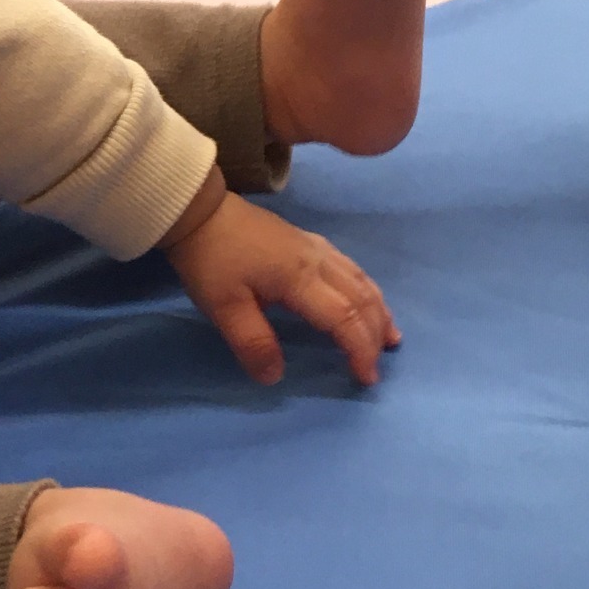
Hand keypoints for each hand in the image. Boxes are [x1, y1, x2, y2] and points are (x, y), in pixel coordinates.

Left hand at [165, 190, 397, 386]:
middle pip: (361, 299)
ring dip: (378, 310)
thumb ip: (253, 343)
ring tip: (390, 336)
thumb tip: (276, 377)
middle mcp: (317, 262)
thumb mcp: (223, 308)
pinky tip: (364, 297)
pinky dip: (365, 289)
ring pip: (360, 280)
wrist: (198, 210)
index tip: (365, 378)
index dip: (360, 350)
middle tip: (379, 364)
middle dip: (375, 334)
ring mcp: (314, 247)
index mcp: (300, 280)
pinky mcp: (306, 240)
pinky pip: (349, 268)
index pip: (344, 319)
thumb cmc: (210, 260)